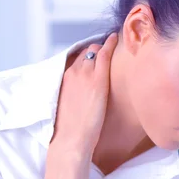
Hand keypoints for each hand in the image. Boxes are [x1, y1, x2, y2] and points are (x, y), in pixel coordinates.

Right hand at [51, 32, 117, 154]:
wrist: (70, 139)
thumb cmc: (68, 130)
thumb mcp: (65, 107)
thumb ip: (71, 96)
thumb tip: (79, 98)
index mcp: (62, 79)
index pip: (75, 60)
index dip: (85, 57)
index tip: (93, 57)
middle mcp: (72, 73)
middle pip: (85, 53)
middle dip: (95, 50)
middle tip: (106, 51)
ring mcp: (84, 74)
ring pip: (94, 51)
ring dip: (102, 48)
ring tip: (112, 46)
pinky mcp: (97, 80)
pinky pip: (104, 54)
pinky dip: (110, 45)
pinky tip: (116, 39)